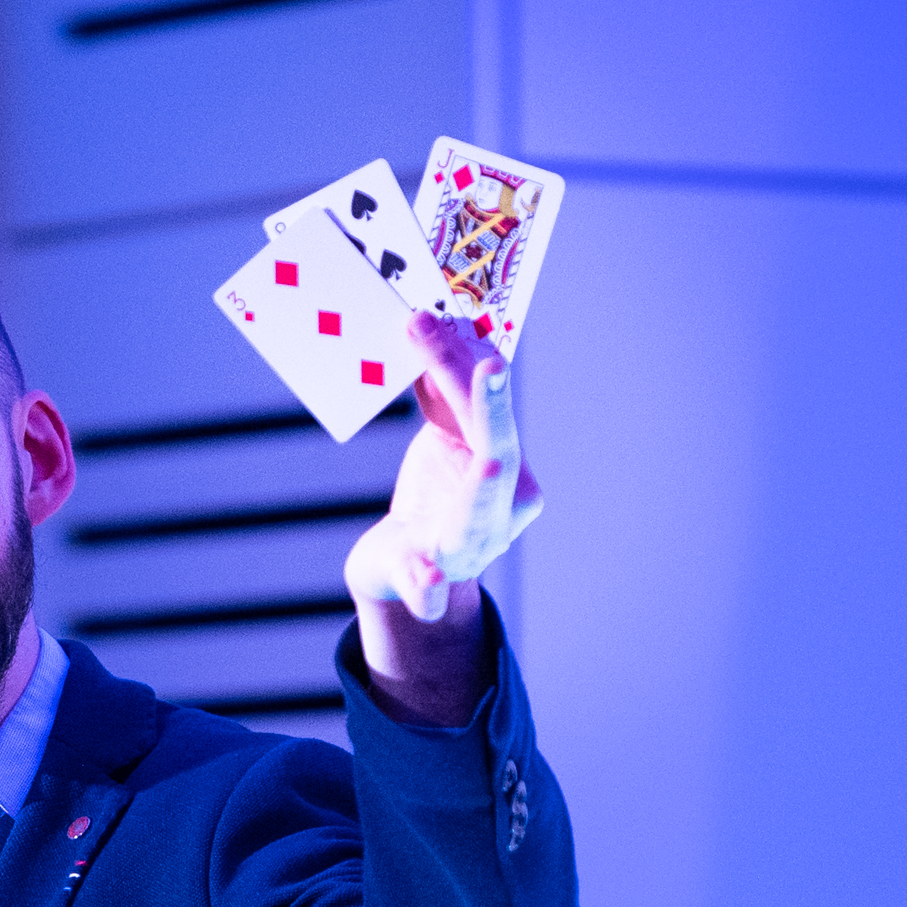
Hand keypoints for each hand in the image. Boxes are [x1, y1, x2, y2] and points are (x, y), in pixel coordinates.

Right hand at [347, 313, 542, 626]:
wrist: (413, 560)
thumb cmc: (404, 573)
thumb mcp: (408, 584)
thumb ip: (420, 585)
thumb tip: (428, 588)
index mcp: (485, 528)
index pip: (494, 474)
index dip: (490, 429)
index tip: (490, 380)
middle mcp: (502, 491)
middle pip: (489, 428)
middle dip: (463, 381)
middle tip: (441, 332)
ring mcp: (489, 461)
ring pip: (476, 402)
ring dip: (451, 359)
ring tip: (423, 318)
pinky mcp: (469, 439)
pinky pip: (459, 395)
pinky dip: (443, 364)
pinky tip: (431, 327)